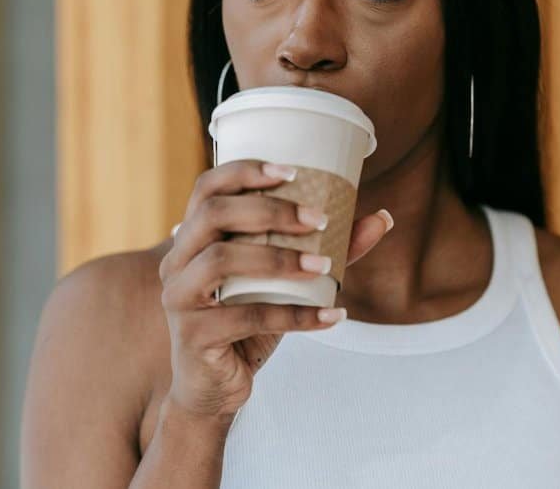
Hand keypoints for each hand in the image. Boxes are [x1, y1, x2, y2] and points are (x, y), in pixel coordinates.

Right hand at [158, 159, 391, 422]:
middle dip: (270, 210)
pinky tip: (332, 315)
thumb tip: (382, 217)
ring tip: (325, 266)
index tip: (292, 171)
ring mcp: (179, 299)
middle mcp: (177, 262)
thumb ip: (326, 250)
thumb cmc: (247, 326)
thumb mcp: (285, 285)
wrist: (216, 389)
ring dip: (278, 258)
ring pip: (220, 261)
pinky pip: (246, 318)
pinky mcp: (193, 336)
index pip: (207, 188)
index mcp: (192, 240)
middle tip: (319, 219)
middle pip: (213, 215)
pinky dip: (294, 316)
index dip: (245, 171)